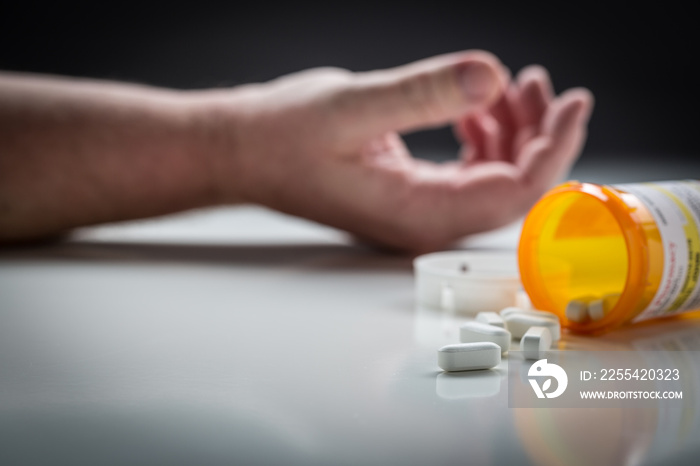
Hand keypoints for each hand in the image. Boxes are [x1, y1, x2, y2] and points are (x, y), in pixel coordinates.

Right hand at [199, 51, 592, 251]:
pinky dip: (483, 137)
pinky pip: (467, 172)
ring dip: (512, 132)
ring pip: (493, 177)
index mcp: (417, 214)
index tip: (575, 102)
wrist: (242, 153)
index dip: (553, 149)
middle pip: (512, 187)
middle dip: (538, 134)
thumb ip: (423, 94)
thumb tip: (489, 76)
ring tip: (513, 85)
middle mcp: (424, 221)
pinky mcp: (409, 194)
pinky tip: (476, 109)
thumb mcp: (352, 107)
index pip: (514, 192)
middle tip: (542, 85)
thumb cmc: (282, 138)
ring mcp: (417, 210)